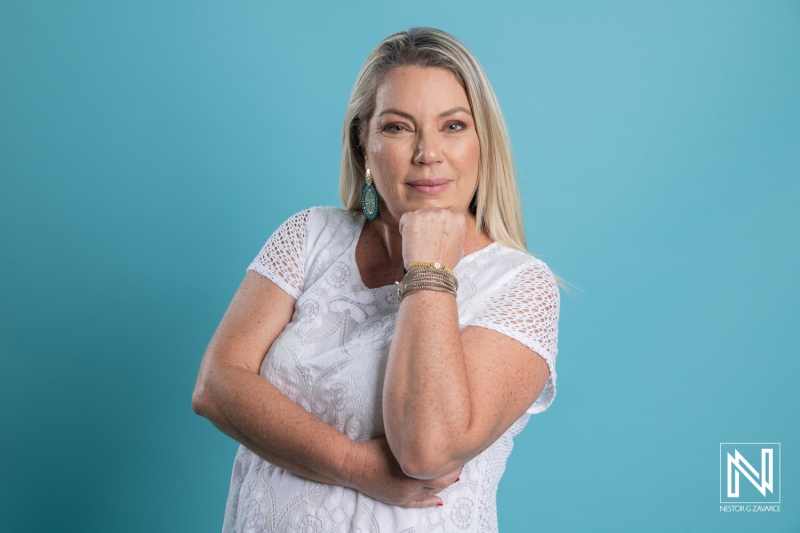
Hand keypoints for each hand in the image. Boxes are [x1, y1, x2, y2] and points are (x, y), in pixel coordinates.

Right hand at [343, 437, 461, 507]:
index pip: (442, 475)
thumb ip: (416, 443)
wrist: (352, 464)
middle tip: (457, 463)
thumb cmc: (373, 448)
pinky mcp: (396, 500)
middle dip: (450, 475)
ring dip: (441, 486)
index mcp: (412, 474)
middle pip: (439, 485)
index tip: (457, 454)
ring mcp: (403, 496)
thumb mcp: (398, 441)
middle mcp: (410, 489)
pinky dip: (429, 502)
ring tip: (450, 475)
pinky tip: (438, 501)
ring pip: (430, 494)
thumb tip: (433, 439)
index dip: (452, 466)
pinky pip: (417, 504)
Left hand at [398, 207, 465, 270]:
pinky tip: (408, 237)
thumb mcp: (460, 247)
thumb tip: (451, 232)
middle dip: (429, 223)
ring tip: (417, 241)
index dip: (442, 221)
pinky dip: (404, 226)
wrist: (431, 271)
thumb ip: (456, 234)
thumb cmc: (445, 263)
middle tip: (426, 238)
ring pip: (420, 214)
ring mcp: (428, 215)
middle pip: (433, 212)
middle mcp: (444, 213)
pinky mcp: (413, 219)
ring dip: (417, 224)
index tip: (437, 229)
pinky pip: (406, 217)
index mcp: (458, 219)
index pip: (450, 211)